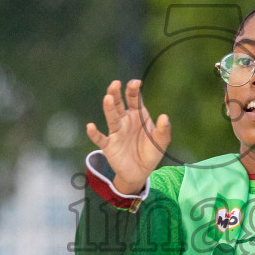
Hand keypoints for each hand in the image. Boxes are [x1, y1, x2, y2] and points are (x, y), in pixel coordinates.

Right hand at [86, 79, 170, 194]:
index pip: (134, 99)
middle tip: (116, 84)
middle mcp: (125, 120)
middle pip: (119, 103)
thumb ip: (163, 130)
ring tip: (108, 98)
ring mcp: (116, 132)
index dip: (134, 90)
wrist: (140, 172)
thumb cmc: (150, 152)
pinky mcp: (109, 145)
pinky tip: (91, 127)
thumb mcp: (161, 142)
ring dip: (109, 108)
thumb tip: (164, 116)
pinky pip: (100, 139)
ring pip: (111, 117)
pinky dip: (94, 134)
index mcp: (138, 115)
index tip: (136, 83)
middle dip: (116, 93)